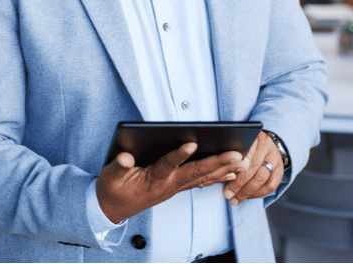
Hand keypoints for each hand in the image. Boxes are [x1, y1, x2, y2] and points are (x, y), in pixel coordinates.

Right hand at [96, 143, 245, 223]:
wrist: (112, 210)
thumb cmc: (112, 190)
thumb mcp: (109, 176)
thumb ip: (118, 167)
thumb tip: (125, 157)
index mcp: (152, 179)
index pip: (167, 165)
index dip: (179, 155)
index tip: (191, 143)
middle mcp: (168, 185)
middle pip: (196, 173)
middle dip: (217, 163)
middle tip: (237, 155)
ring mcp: (175, 188)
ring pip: (203, 178)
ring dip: (224, 170)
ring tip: (243, 161)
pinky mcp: (177, 188)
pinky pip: (202, 182)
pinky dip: (218, 176)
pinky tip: (232, 172)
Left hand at [221, 131, 283, 206]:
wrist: (265, 144)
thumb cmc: (244, 145)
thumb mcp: (237, 142)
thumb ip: (230, 151)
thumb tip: (219, 165)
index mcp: (254, 136)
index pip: (247, 150)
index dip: (237, 163)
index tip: (227, 175)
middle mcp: (267, 145)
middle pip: (254, 166)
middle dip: (239, 183)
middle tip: (227, 194)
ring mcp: (275, 158)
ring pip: (262, 177)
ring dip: (247, 192)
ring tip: (234, 200)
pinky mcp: (280, 170)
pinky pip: (270, 186)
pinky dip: (258, 194)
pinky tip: (247, 197)